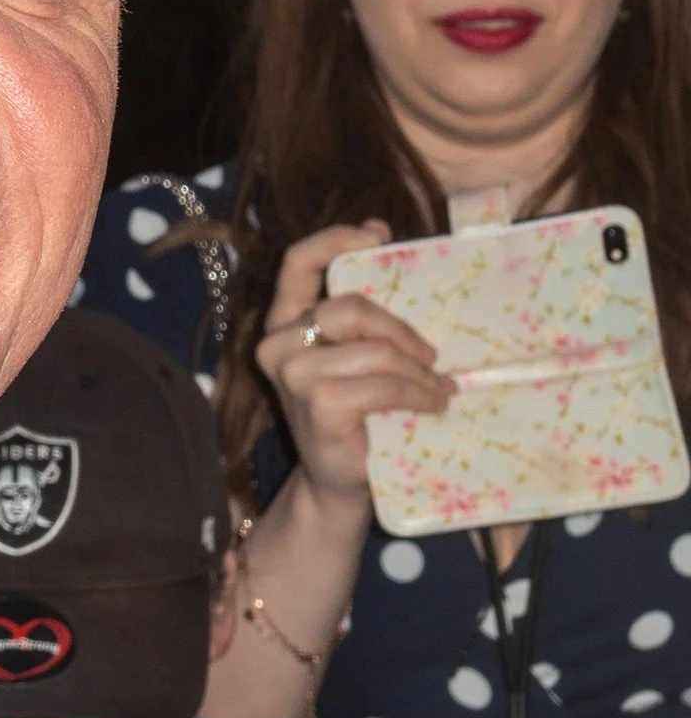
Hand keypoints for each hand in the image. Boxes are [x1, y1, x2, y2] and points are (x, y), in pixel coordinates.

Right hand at [256, 222, 453, 515]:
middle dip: (399, 330)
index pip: (298, 263)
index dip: (336, 239)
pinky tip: (432, 404)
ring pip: (374, 351)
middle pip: (348, 307)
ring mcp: (293, 375)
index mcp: (285, 324)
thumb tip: (416, 284)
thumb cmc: (354, 418)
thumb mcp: (351, 362)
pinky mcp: (318, 405)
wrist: (340, 483)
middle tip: (430, 355)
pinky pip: (382, 384)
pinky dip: (417, 393)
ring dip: (417, 372)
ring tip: (438, 389)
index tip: (379, 234)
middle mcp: (278, 345)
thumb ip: (362, 329)